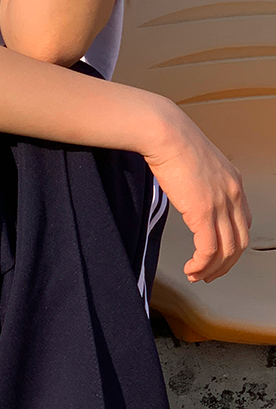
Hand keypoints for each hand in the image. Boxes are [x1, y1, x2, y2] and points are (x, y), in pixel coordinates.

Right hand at [141, 98, 251, 283]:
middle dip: (225, 264)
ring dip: (212, 268)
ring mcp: (221, 203)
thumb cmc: (172, 143)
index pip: (243, 225)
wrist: (166, 134)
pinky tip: (191, 268)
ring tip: (196, 275)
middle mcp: (233, 194)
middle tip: (208, 274)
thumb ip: (199, 183)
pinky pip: (208, 249)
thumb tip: (188, 195)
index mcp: (233, 183)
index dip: (232, 247)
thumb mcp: (196, 165)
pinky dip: (201, 264)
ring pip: (226, 250)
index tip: (217, 257)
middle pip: (239, 242)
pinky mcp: (204, 211)